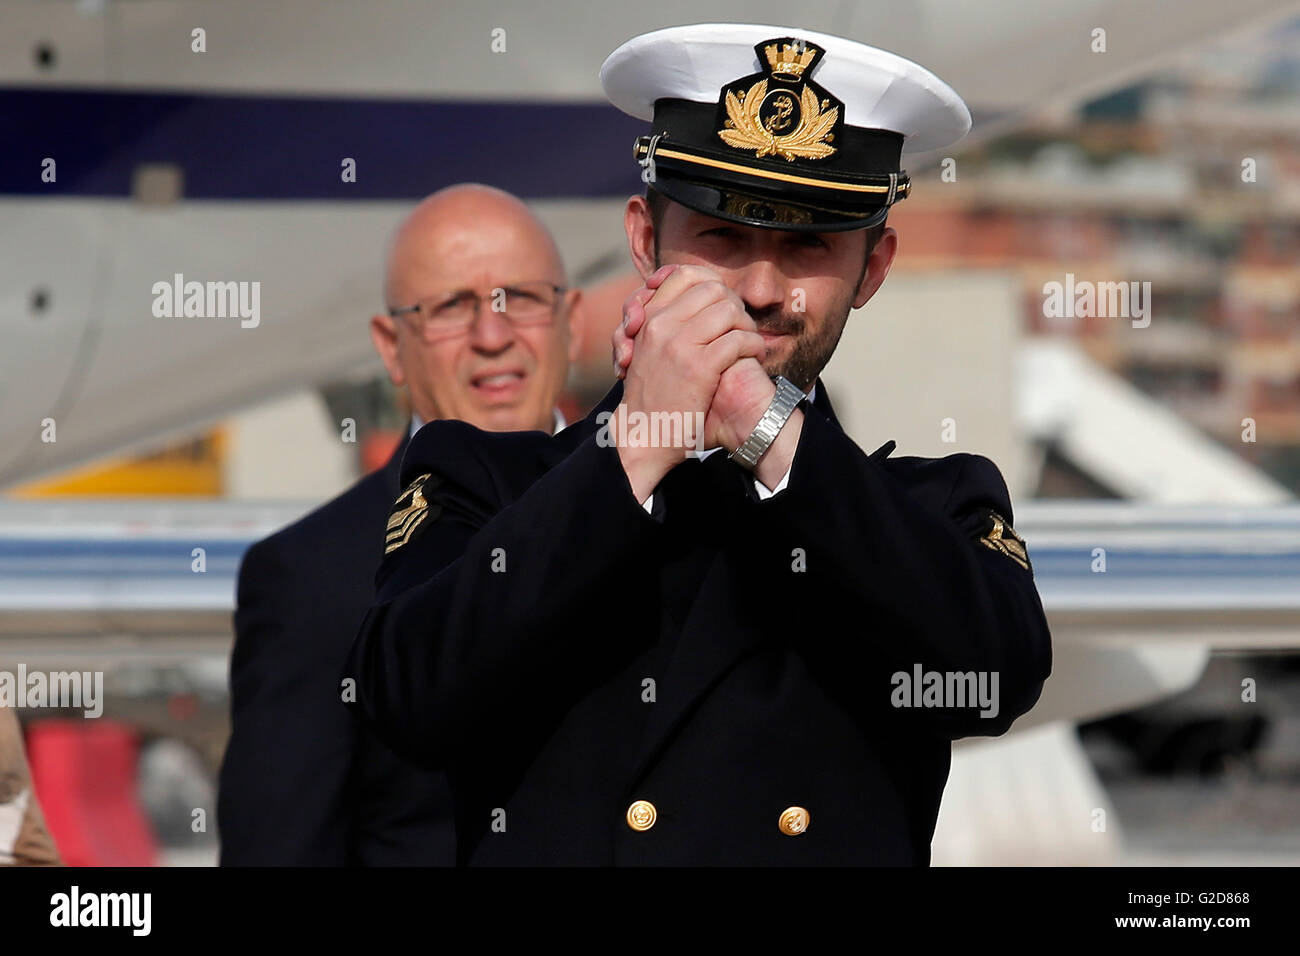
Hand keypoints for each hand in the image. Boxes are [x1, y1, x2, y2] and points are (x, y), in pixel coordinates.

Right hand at [613, 264, 767, 500]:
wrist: (643, 436)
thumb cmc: (649, 397)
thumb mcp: (644, 351)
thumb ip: (660, 324)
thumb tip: (686, 297)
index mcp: (648, 319)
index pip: (683, 276)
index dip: (710, 282)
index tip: (722, 303)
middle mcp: (661, 325)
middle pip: (713, 289)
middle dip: (734, 304)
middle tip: (739, 325)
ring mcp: (680, 344)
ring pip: (729, 310)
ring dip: (747, 324)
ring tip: (749, 341)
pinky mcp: (700, 367)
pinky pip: (738, 339)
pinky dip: (754, 345)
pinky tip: (755, 356)